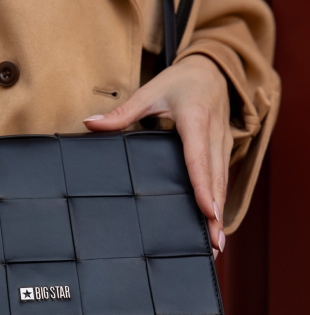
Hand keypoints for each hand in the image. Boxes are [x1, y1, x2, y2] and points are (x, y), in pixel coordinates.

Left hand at [84, 55, 231, 255]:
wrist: (211, 69)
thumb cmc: (180, 81)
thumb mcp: (150, 92)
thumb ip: (122, 113)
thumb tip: (89, 125)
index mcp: (196, 121)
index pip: (198, 159)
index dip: (203, 187)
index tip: (206, 212)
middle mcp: (214, 136)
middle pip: (216, 179)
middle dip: (215, 213)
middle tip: (213, 245)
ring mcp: (222, 144)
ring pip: (222, 183)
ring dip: (220, 214)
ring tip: (216, 245)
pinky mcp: (224, 150)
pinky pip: (222, 179)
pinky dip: (220, 202)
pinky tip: (215, 225)